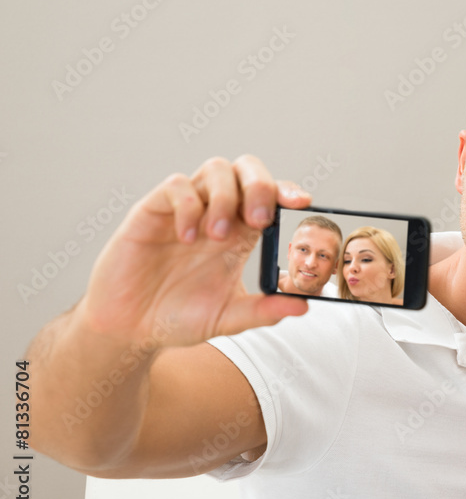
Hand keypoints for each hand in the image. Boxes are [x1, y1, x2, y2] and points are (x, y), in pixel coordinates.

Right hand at [78, 155, 310, 348]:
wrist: (129, 329)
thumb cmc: (177, 318)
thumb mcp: (229, 317)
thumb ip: (264, 311)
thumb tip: (303, 307)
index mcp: (240, 233)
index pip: (270, 196)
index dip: (287, 191)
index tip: (302, 203)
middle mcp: (216, 214)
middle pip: (247, 170)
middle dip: (261, 186)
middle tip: (259, 220)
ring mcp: (185, 210)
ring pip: (215, 168)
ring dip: (226, 197)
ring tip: (217, 236)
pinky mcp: (152, 211)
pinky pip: (177, 185)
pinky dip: (189, 206)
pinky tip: (187, 238)